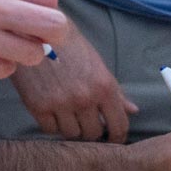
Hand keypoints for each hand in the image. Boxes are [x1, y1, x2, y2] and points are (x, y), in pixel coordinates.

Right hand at [10, 30, 137, 142]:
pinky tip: (53, 112)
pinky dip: (52, 125)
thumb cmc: (71, 46)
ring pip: (71, 134)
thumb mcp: (98, 65)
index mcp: (105, 87)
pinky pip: (50, 130)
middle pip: (93, 134)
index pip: (119, 126)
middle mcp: (85, 98)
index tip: (112, 139)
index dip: (117, 136)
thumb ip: (115, 92)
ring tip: (69, 114)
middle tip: (87, 123)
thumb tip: (133, 110)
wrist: (36, 31)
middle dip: (92, 131)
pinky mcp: (38, 106)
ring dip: (72, 128)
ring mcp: (60, 104)